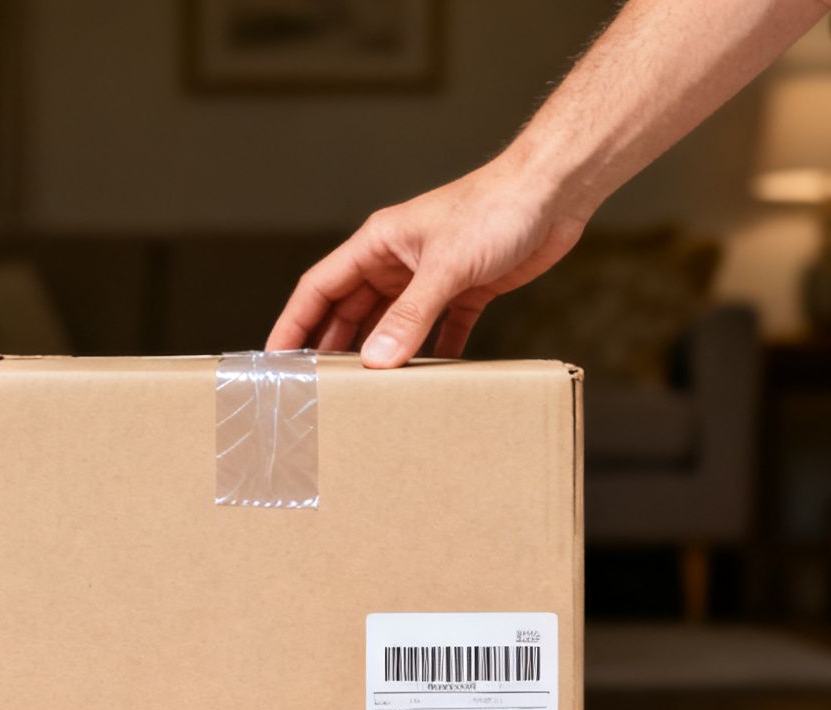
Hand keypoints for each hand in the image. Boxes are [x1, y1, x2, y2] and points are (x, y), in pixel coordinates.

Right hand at [265, 156, 589, 368]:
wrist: (554, 193)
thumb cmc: (496, 208)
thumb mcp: (446, 265)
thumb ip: (410, 316)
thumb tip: (376, 360)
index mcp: (378, 243)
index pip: (320, 287)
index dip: (295, 323)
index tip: (276, 358)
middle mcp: (398, 260)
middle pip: (351, 311)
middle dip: (333, 347)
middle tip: (318, 389)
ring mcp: (432, 277)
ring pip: (393, 324)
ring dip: (381, 354)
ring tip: (365, 394)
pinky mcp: (467, 290)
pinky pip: (440, 330)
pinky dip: (433, 354)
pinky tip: (428, 382)